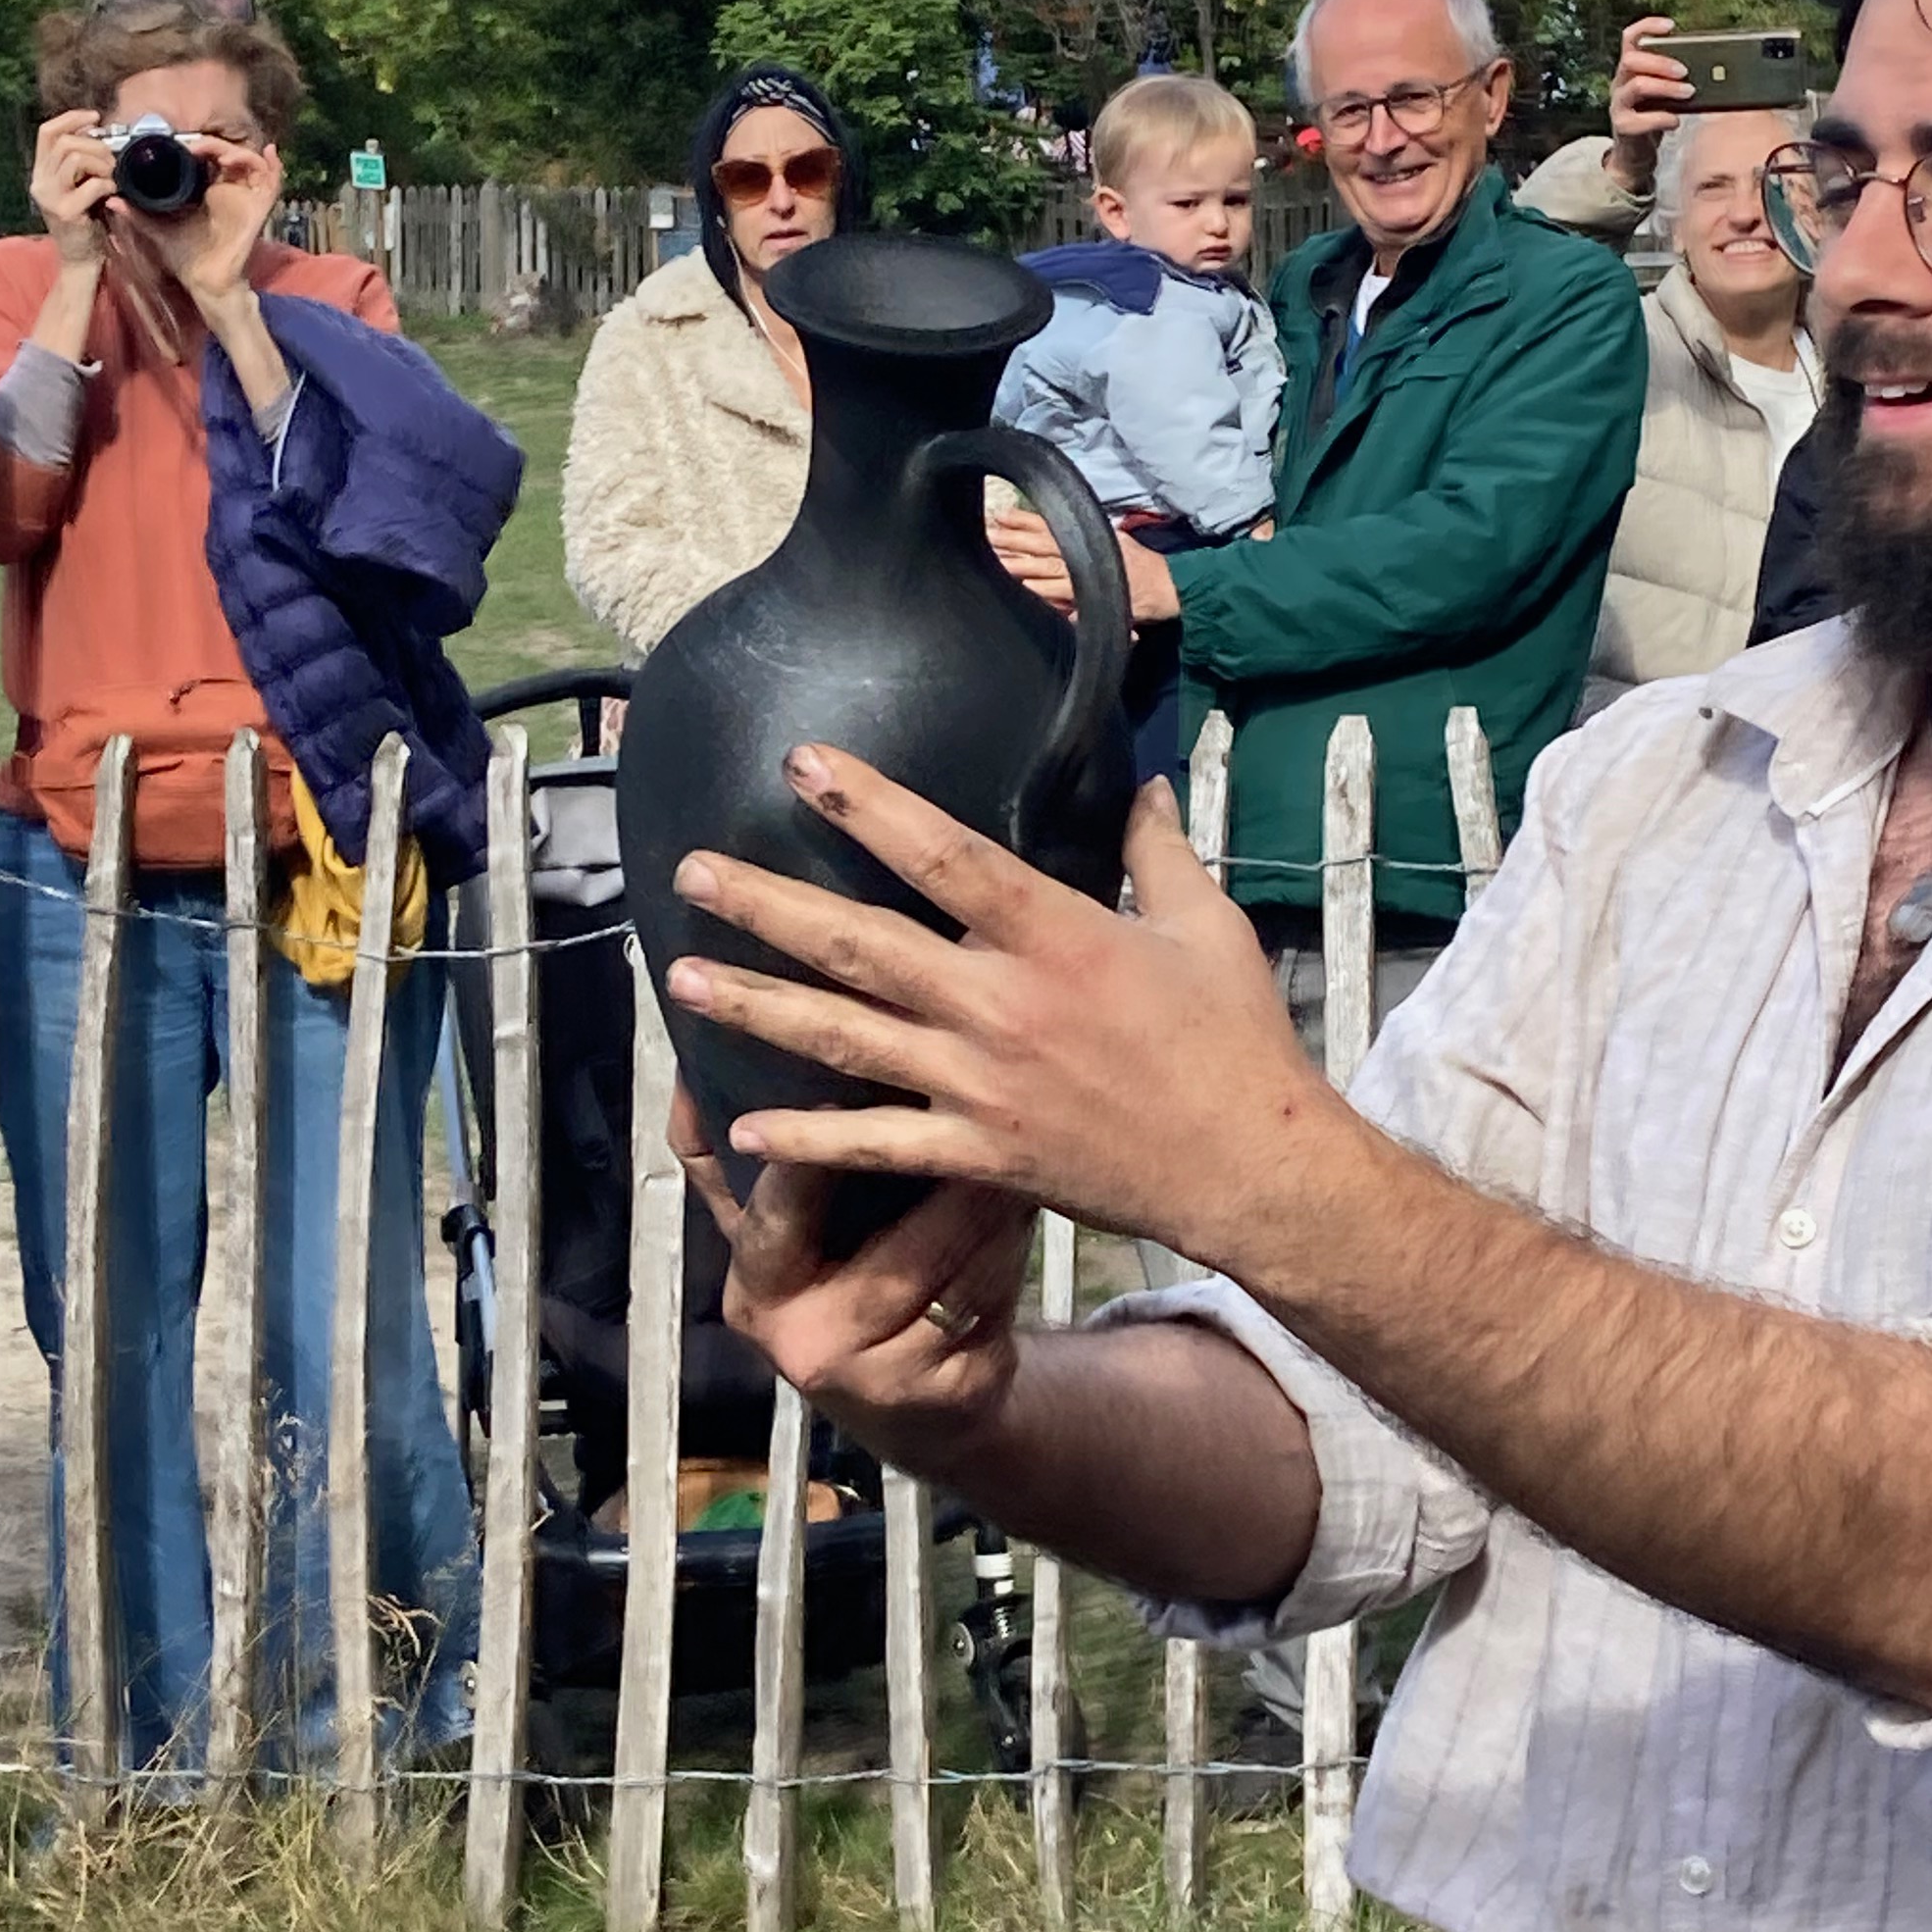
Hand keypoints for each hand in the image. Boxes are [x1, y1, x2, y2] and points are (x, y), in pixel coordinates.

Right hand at [29, 108, 115, 267]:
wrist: (82, 259)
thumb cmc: (87, 220)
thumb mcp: (78, 184)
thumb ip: (80, 161)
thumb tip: (95, 130)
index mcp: (41, 172)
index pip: (47, 132)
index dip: (71, 118)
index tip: (95, 118)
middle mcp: (40, 183)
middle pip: (64, 142)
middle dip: (95, 145)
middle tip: (111, 161)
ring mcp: (50, 198)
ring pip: (74, 157)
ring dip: (101, 164)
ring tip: (110, 178)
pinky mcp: (66, 212)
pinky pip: (92, 185)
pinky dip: (108, 184)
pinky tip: (112, 194)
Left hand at [143, 132, 281, 316]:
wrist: (204, 283)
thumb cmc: (186, 259)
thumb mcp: (156, 229)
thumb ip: (135, 213)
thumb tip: (111, 199)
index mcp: (207, 192)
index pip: (209, 158)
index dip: (200, 145)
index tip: (181, 144)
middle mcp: (229, 191)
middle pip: (229, 155)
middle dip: (215, 145)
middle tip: (195, 147)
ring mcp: (245, 199)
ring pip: (250, 163)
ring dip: (239, 153)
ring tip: (222, 156)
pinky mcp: (259, 209)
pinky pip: (273, 182)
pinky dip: (274, 165)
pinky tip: (267, 152)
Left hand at [665, 750, 1327, 1257]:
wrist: (1251, 1166)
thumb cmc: (1235, 1040)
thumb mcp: (1206, 925)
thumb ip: (1155, 848)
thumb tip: (1137, 777)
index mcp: (1056, 936)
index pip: (943, 856)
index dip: (868, 807)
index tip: (802, 765)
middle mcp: (1002, 1006)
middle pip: (861, 946)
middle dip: (767, 907)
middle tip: (691, 873)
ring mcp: (981, 1085)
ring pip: (846, 1039)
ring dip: (757, 1007)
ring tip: (680, 978)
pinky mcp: (979, 1154)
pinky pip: (877, 1146)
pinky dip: (807, 1140)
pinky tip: (742, 1124)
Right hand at [673, 1082, 1034, 1469]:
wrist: (913, 1414)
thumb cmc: (836, 1291)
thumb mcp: (774, 1242)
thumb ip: (729, 1164)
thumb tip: (688, 1066)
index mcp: (758, 1294)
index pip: (774, 1216)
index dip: (809, 1154)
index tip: (844, 1089)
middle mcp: (812, 1345)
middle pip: (894, 1245)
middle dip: (940, 1172)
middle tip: (975, 1101)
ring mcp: (886, 1377)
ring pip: (955, 1264)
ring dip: (993, 1201)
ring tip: (1016, 1139)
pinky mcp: (952, 1390)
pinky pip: (992, 1294)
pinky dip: (1012, 1244)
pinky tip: (1028, 1201)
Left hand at [986, 498, 1173, 626]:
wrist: (1169, 587)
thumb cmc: (1145, 566)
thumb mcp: (1118, 541)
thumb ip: (1094, 535)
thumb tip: (1071, 530)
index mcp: (1090, 537)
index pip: (1052, 526)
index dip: (1026, 521)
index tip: (1002, 515)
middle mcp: (1087, 553)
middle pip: (1044, 545)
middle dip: (1016, 540)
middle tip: (989, 534)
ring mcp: (1088, 575)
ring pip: (1049, 568)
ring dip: (1023, 565)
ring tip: (998, 561)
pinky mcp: (1093, 596)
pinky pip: (1064, 593)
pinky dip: (1045, 591)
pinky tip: (1026, 588)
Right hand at [1607, 16, 1694, 199]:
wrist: (1636, 155)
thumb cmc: (1655, 117)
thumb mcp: (1664, 93)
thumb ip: (1676, 79)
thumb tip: (1713, 70)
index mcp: (1631, 69)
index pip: (1631, 38)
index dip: (1648, 27)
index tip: (1671, 26)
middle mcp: (1620, 82)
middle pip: (1632, 59)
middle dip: (1661, 62)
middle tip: (1685, 71)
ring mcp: (1619, 104)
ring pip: (1637, 85)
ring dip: (1666, 87)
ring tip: (1689, 92)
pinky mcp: (1623, 126)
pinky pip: (1639, 119)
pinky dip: (1661, 118)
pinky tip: (1676, 121)